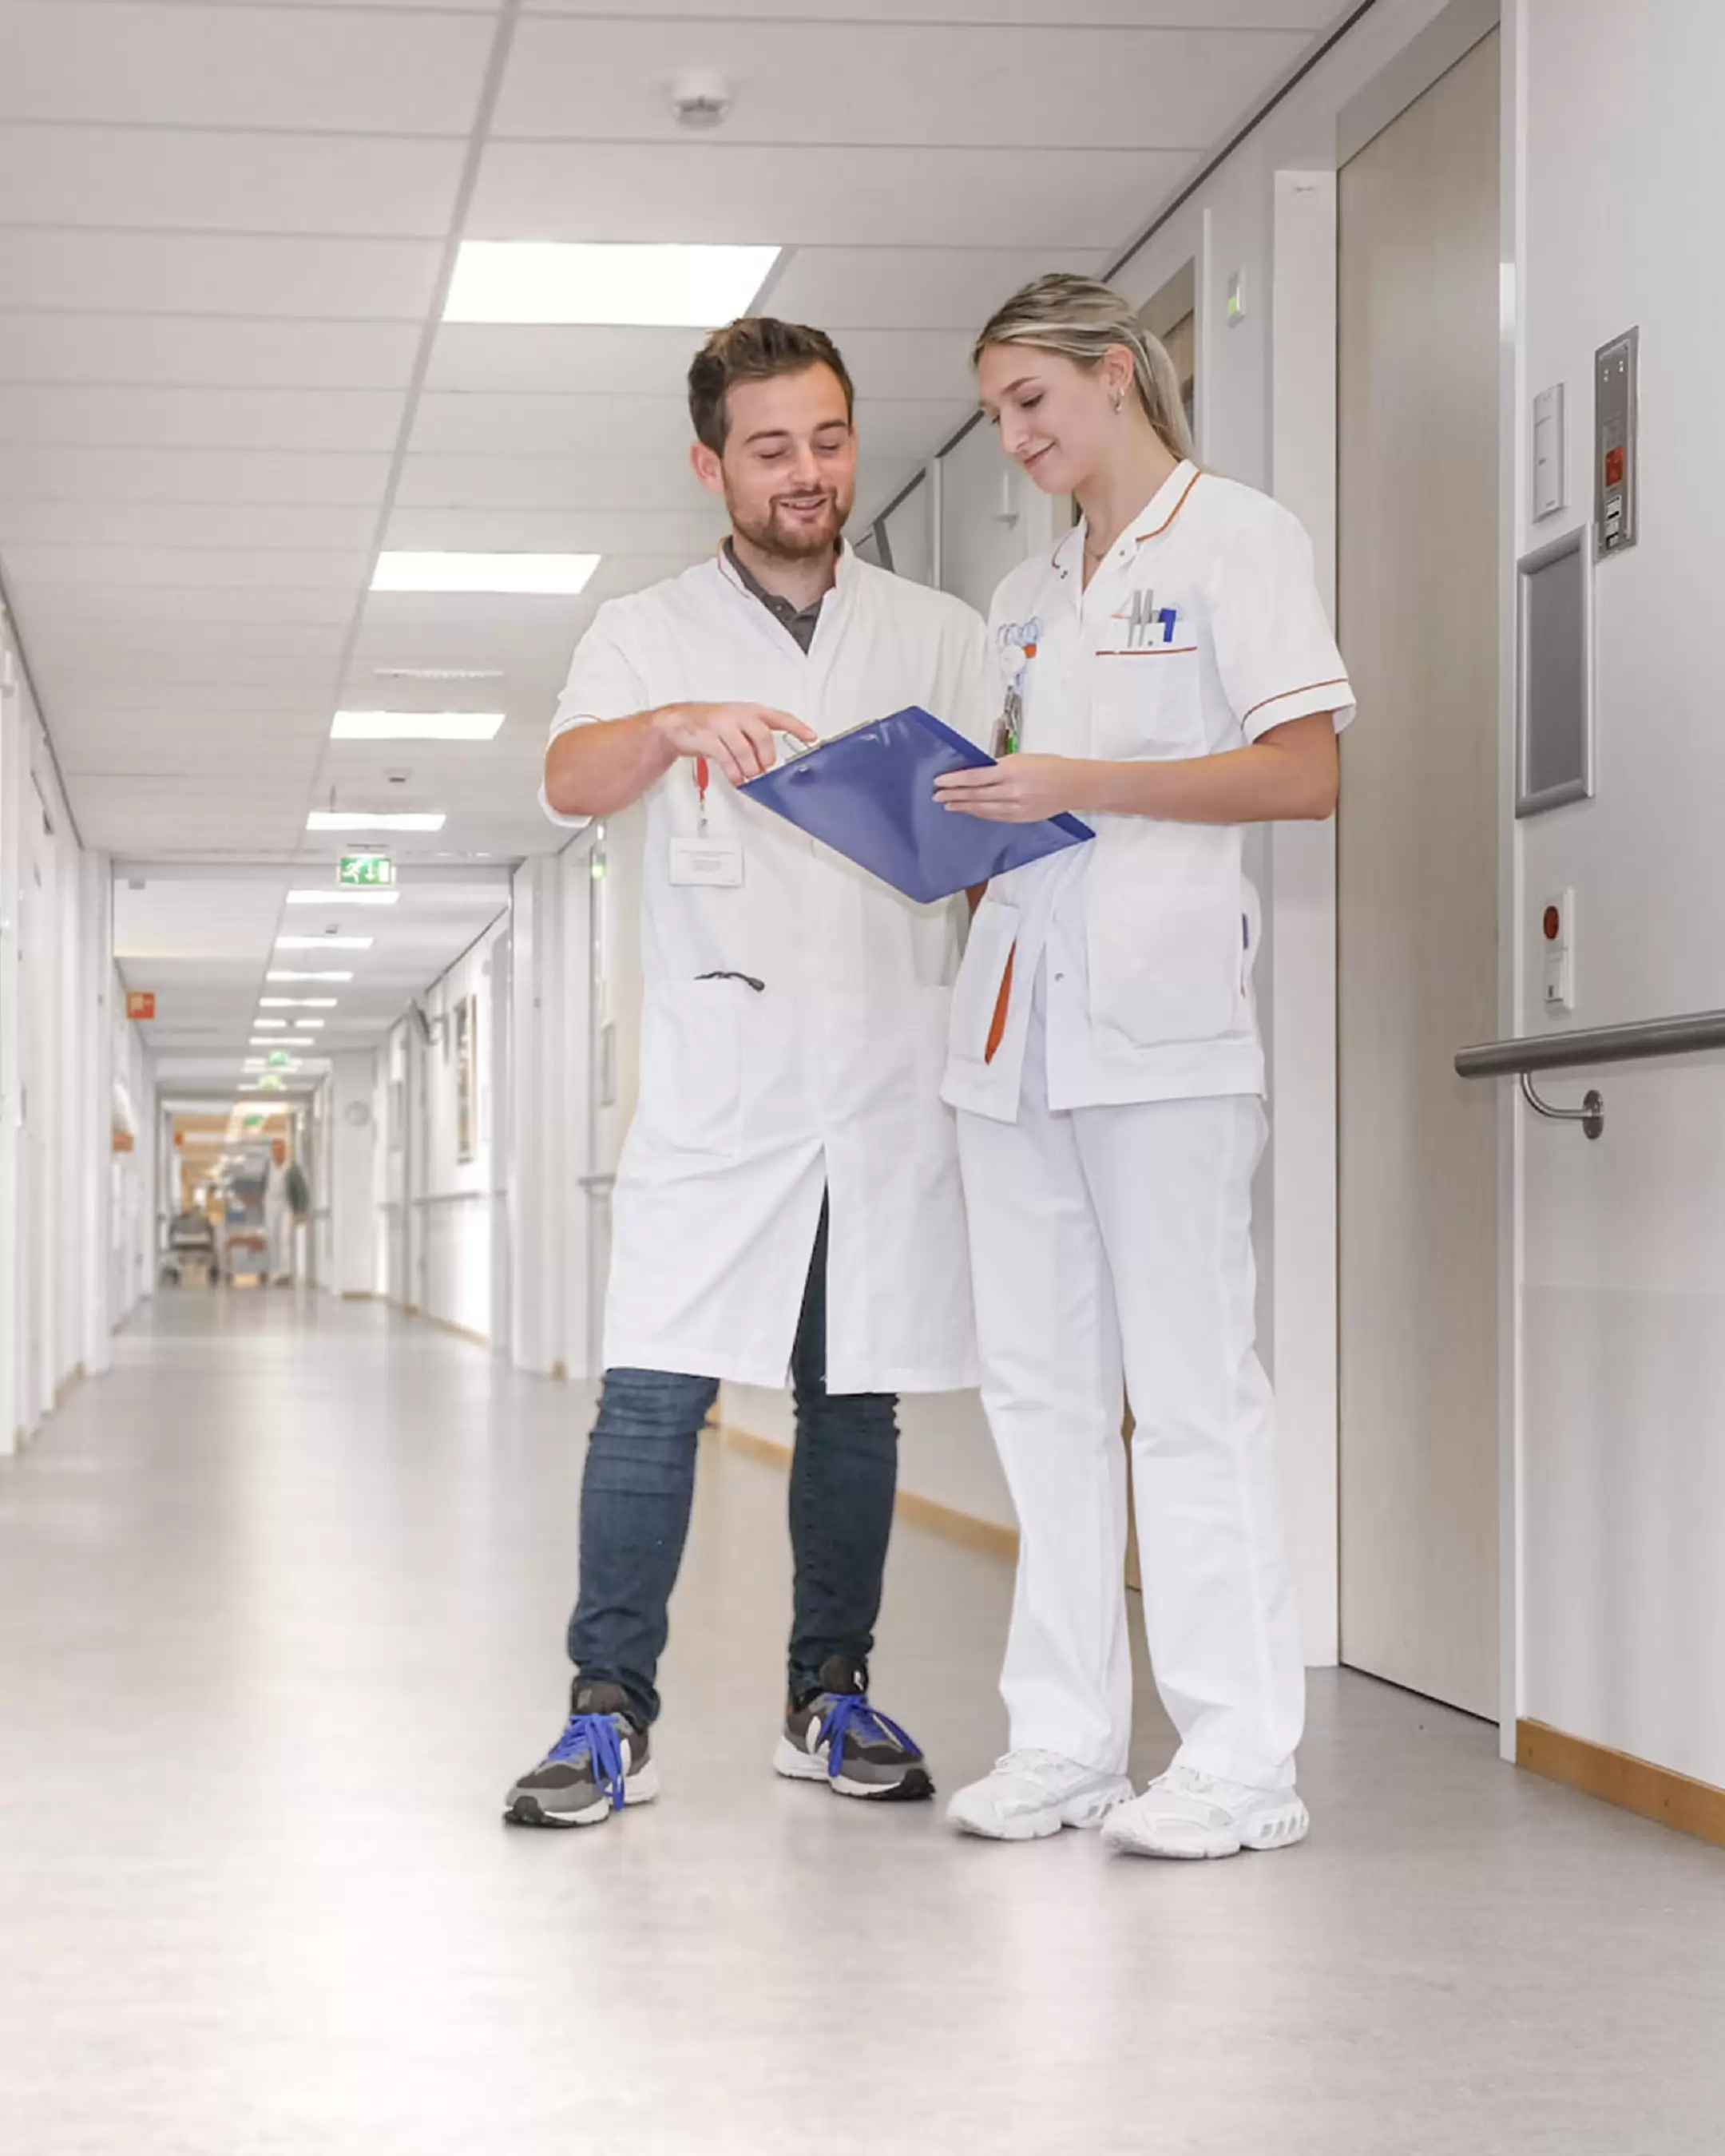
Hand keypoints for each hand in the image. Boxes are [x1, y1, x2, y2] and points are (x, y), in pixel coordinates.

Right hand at [655, 702, 817, 785]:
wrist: (678, 723)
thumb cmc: (710, 724)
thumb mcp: (737, 726)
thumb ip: (754, 741)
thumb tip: (768, 763)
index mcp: (750, 711)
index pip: (779, 717)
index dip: (797, 727)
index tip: (811, 737)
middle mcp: (738, 715)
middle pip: (763, 737)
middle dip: (766, 758)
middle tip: (763, 769)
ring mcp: (722, 724)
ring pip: (745, 751)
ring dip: (749, 768)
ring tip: (748, 776)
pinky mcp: (708, 737)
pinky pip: (726, 759)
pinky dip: (734, 772)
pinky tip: (736, 777)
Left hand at [935, 754, 1083, 823]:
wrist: (1073, 785)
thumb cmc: (1050, 767)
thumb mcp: (1022, 759)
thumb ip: (999, 766)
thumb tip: (978, 772)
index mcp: (1009, 770)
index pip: (973, 777)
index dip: (953, 780)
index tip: (939, 781)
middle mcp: (1010, 790)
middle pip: (973, 794)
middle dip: (952, 795)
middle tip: (937, 795)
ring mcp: (1014, 806)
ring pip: (981, 808)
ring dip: (962, 806)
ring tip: (948, 805)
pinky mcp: (1019, 817)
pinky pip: (994, 816)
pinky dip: (979, 813)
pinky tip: (970, 811)